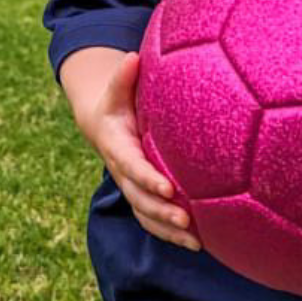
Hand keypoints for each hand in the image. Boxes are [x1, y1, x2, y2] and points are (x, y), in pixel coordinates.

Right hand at [77, 51, 200, 250]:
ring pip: (146, 215)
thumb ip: (123, 76)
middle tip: (186, 219)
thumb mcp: (116, 88)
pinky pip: (153, 221)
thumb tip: (133, 57)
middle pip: (140, 198)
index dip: (148, 178)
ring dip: (168, 231)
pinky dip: (171, 234)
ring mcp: (131, 187)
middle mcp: (122, 171)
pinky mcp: (142, 197)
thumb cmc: (116, 103)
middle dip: (161, 212)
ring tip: (196, 242)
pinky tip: (198, 244)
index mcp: (117, 147)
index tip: (168, 188)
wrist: (102, 125)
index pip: (132, 166)